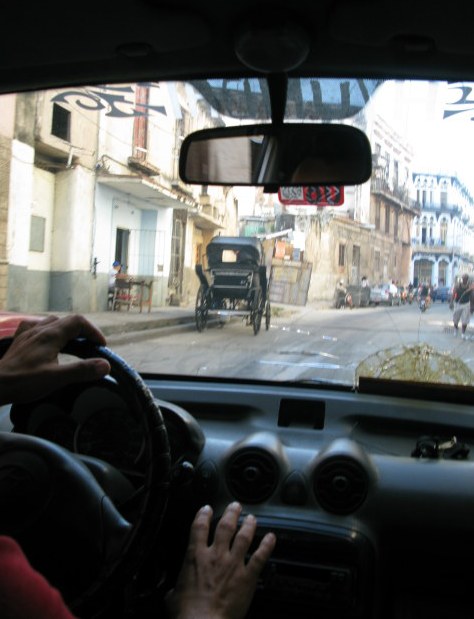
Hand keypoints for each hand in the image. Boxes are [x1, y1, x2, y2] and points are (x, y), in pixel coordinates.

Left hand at [0, 314, 110, 404]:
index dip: (93, 332)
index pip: (78, 322)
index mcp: (51, 335)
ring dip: (66, 330)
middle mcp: (39, 329)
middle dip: (83, 331)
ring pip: (51, 322)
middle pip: (66, 321)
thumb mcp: (56, 378)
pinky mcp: (19, 341)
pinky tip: (46, 339)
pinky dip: (47, 331)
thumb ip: (82, 370)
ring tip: (72, 344)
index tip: (100, 346)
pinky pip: (36, 327)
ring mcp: (27, 334)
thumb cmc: (24, 382)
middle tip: (90, 347)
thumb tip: (105, 365)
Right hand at [166, 502, 275, 618]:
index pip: (199, 527)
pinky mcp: (247, 577)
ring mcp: (233, 564)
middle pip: (225, 526)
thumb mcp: (172, 597)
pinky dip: (267, 546)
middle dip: (231, 513)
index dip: (203, 515)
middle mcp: (215, 555)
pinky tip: (272, 538)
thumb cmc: (186, 614)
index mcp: (195, 557)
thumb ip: (176, 588)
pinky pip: (260, 557)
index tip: (207, 508)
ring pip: (243, 536)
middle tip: (236, 505)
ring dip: (249, 525)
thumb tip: (174, 592)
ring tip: (252, 518)